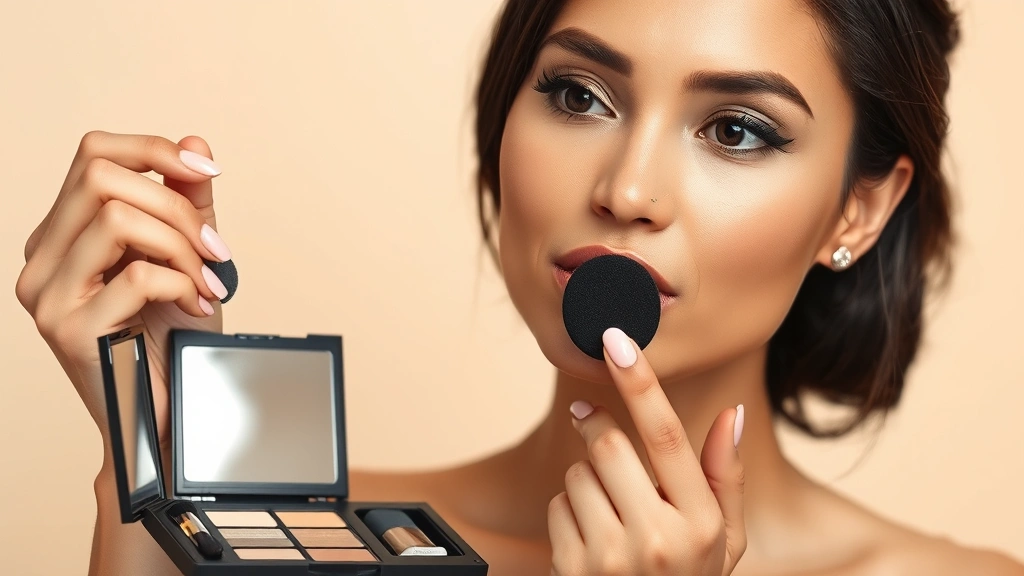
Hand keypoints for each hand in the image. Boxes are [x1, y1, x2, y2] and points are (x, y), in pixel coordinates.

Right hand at [15, 131, 229, 452]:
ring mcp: (47, 294)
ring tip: (207, 281)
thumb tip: (196, 144)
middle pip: (102, 176)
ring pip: (117, 219)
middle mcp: (42, 258)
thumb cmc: (173, 336)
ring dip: (182, 246)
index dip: (156, 150)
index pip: (93, 154)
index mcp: (63, 234)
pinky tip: (197, 306)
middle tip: (214, 250)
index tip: (209, 175)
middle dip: (177, 206)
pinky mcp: (68, 330)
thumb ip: (189, 202)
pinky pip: (137, 275)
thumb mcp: (187, 255)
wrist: (165, 413)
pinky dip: (182, 283)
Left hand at [548, 328, 746, 575]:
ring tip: (611, 517)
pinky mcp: (573, 569)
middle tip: (596, 428)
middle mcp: (659, 540)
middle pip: (607, 447)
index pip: (666, 436)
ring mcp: (611, 558)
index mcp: (701, 523)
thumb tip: (730, 414)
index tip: (615, 340)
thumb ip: (727, 478)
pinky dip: (568, 513)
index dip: (640, 383)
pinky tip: (592, 541)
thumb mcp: (724, 540)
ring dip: (587, 482)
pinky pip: (556, 506)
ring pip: (576, 475)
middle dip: (598, 430)